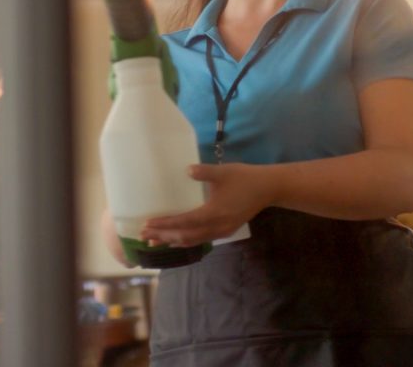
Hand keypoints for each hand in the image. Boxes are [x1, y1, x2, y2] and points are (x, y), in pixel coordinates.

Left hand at [141, 163, 276, 246]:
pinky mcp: (225, 230)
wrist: (268, 188)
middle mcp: (217, 226)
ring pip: (193, 240)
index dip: (165, 225)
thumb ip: (204, 172)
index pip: (185, 222)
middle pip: (186, 236)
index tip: (148, 224)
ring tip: (155, 242)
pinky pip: (202, 239)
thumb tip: (187, 170)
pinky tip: (177, 240)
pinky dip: (186, 241)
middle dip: (164, 236)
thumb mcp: (224, 172)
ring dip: (173, 241)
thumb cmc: (245, 178)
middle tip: (143, 236)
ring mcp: (222, 231)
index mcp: (215, 213)